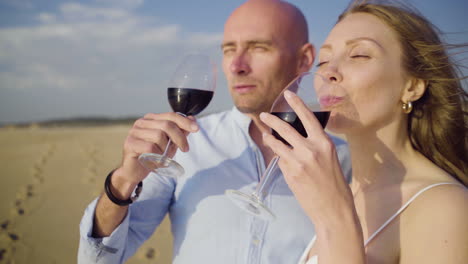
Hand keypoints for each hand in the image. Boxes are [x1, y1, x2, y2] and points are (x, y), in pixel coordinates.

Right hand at [115, 112, 198, 185]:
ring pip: (159, 136)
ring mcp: (134, 132)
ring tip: (163, 157)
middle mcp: (142, 122)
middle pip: (167, 125)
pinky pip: (150, 147)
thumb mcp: (170, 144)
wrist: (134, 172)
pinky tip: (155, 162)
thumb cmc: (153, 156)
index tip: (196, 129)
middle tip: (185, 149)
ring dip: (165, 149)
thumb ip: (180, 132)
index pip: (171, 116)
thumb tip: (193, 119)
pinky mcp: (130, 143)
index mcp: (151, 119)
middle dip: (179, 137)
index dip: (185, 121)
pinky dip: (156, 156)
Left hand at [259, 90, 352, 224]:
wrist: (334, 209)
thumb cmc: (335, 185)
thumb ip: (315, 147)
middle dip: (271, 120)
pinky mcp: (290, 173)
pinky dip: (281, 160)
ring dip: (269, 138)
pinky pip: (281, 161)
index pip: (308, 118)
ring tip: (265, 135)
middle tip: (263, 116)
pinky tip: (286, 165)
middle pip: (285, 128)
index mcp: (324, 143)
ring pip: (277, 144)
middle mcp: (310, 149)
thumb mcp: (330, 159)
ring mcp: (298, 162)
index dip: (297, 104)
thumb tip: (298, 139)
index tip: (288, 94)